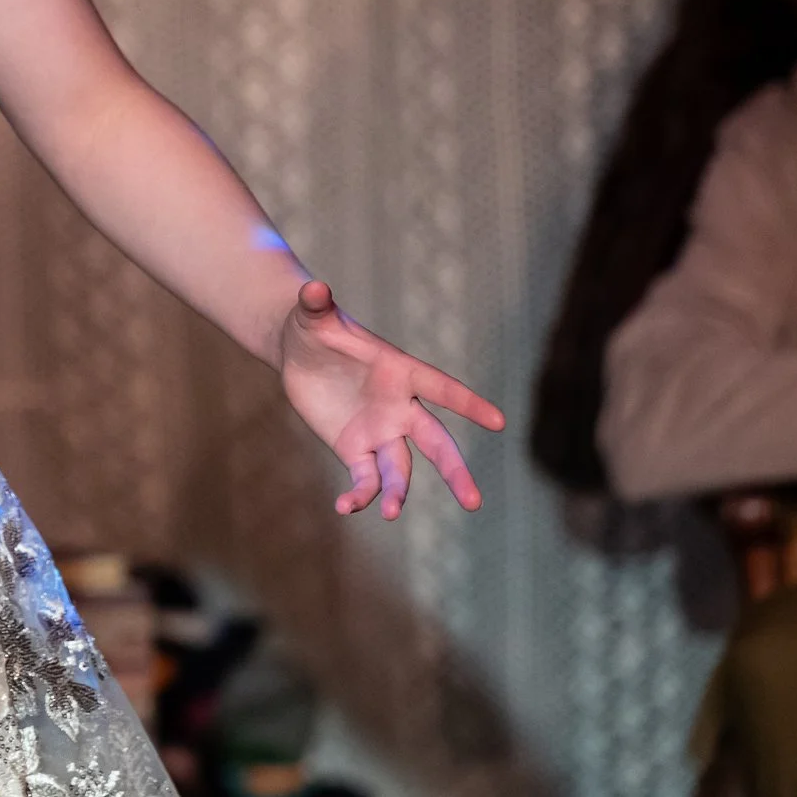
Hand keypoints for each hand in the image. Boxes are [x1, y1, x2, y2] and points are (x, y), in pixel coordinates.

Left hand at [277, 280, 505, 519]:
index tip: (498, 422)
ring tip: (389, 512)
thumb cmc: (313, 326)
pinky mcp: (356, 450)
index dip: (468, 403)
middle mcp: (399, 407)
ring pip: (401, 470)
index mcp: (401, 371)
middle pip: (436, 443)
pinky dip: (359, 495)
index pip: (441, 388)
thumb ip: (316, 304)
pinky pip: (365, 478)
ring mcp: (381, 432)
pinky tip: (344, 507)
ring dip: (398, 492)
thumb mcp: (311, 314)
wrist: (298, 352)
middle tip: (473, 502)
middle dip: (454, 471)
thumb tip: (312, 285)